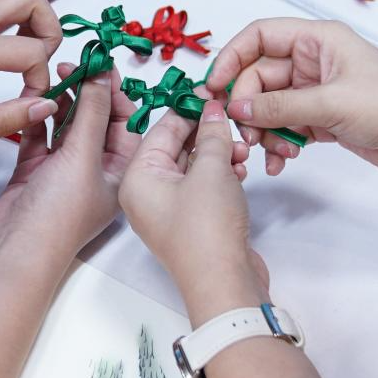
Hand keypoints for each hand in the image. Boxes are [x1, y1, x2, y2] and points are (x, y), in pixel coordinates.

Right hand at [0, 63, 139, 262]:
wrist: (15, 251)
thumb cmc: (59, 216)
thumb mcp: (83, 155)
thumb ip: (92, 111)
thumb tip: (102, 74)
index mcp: (121, 172)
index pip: (126, 122)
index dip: (116, 92)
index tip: (102, 64)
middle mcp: (96, 171)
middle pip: (96, 121)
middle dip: (88, 92)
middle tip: (74, 65)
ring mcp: (64, 172)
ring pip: (67, 126)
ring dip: (62, 101)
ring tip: (53, 75)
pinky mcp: (36, 171)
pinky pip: (41, 136)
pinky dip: (38, 117)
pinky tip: (34, 97)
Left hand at [119, 99, 262, 303]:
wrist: (223, 282)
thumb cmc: (206, 229)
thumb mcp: (211, 169)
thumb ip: (212, 134)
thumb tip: (213, 110)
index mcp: (136, 178)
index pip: (161, 129)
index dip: (188, 109)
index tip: (210, 94)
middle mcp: (145, 193)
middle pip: (175, 146)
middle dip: (206, 132)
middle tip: (231, 117)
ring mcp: (167, 210)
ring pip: (192, 166)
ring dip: (218, 153)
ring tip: (241, 147)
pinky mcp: (190, 222)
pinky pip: (202, 185)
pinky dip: (220, 174)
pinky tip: (240, 168)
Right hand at [208, 18, 377, 178]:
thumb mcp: (331, 104)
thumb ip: (279, 106)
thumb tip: (236, 108)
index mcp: (318, 39)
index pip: (259, 36)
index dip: (232, 58)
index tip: (214, 88)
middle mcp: (313, 60)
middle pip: (259, 76)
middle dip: (249, 106)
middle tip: (246, 133)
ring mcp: (316, 90)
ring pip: (269, 105)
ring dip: (264, 129)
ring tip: (272, 152)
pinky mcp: (321, 117)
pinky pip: (284, 125)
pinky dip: (278, 142)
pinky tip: (280, 161)